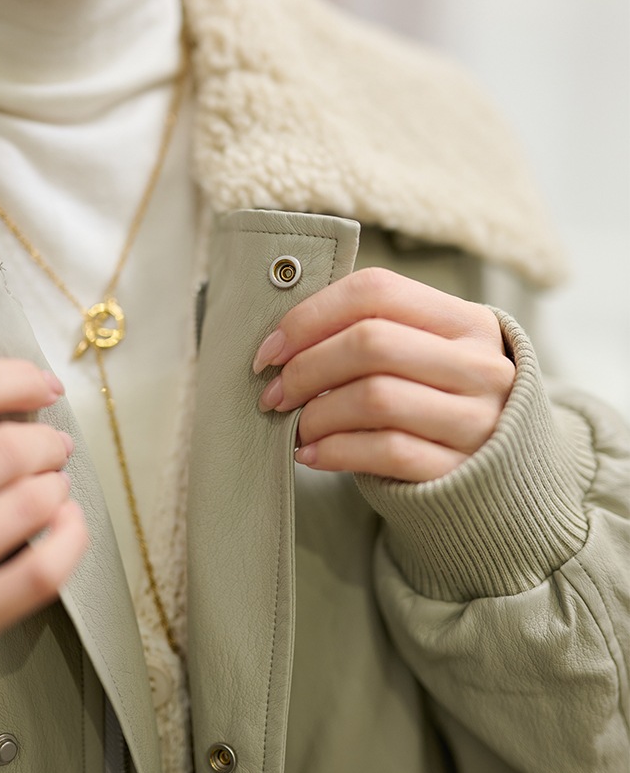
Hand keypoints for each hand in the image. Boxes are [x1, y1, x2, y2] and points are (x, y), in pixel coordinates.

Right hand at [0, 357, 87, 667]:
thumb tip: (25, 391)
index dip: (17, 378)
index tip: (43, 387)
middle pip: (7, 450)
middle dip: (46, 442)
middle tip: (53, 448)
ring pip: (31, 505)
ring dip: (58, 486)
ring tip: (52, 486)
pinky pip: (42, 571)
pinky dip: (71, 537)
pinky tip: (66, 521)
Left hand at [253, 267, 514, 481]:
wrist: (500, 481)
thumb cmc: (438, 408)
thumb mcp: (425, 359)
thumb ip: (374, 336)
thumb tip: (282, 340)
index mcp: (466, 321)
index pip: (376, 290)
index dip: (310, 316)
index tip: (271, 350)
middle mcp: (478, 365)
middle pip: (371, 342)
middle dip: (306, 368)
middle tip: (274, 394)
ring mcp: (476, 420)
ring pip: (376, 398)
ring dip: (316, 414)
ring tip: (295, 428)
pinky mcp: (461, 470)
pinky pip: (387, 450)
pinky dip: (335, 451)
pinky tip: (312, 455)